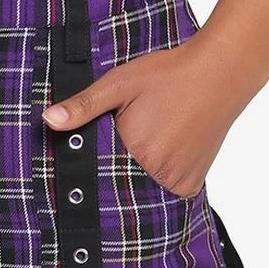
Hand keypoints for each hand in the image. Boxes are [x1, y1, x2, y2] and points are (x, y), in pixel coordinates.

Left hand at [42, 33, 244, 200]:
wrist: (221, 72)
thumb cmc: (169, 74)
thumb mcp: (119, 84)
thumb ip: (84, 106)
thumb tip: (48, 120)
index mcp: (135, 154)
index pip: (98, 178)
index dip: (89, 174)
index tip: (84, 167)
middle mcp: (158, 175)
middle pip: (121, 188)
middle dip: (112, 178)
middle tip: (119, 156)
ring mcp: (177, 183)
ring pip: (143, 194)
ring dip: (135, 182)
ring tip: (141, 154)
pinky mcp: (192, 184)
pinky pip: (166, 195)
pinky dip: (157, 184)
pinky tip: (158, 161)